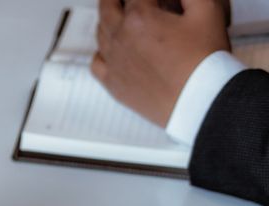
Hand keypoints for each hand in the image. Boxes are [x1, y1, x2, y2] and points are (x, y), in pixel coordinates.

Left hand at [93, 0, 230, 126]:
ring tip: (120, 16)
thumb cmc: (205, 59)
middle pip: (107, 7)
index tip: (153, 0)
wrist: (200, 99)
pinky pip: (96, 62)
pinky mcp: (113, 83)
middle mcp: (120, 38)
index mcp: (139, 18)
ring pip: (100, 32)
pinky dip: (101, 51)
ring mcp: (113, 62)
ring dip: (108, 20)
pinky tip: (111, 49)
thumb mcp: (207, 10)